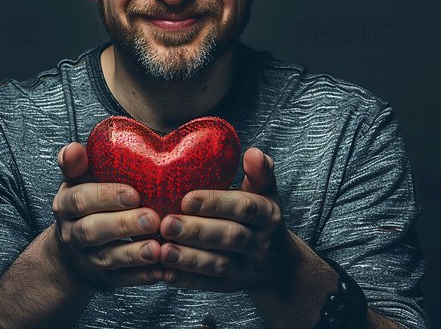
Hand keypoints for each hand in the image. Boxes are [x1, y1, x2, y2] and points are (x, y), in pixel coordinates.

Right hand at [52, 142, 163, 288]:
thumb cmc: (85, 204)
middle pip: (92, 231)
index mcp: (66, 205)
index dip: (106, 196)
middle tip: (152, 218)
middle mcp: (72, 234)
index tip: (133, 193)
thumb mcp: (77, 181)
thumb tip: (74, 148)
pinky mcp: (103, 280)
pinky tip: (161, 270)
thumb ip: (76, 163)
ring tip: (158, 248)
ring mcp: (86, 259)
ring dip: (134, 254)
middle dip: (123, 225)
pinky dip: (142, 277)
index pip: (80, 200)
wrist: (72, 249)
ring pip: (108, 259)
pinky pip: (122, 281)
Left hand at [157, 147, 296, 292]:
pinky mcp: (233, 286)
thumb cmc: (261, 216)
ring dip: (189, 259)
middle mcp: (261, 242)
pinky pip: (210, 285)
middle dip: (197, 231)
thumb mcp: (267, 193)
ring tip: (161, 250)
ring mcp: (248, 268)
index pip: (244, 207)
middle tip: (166, 224)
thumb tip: (253, 153)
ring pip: (219, 265)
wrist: (279, 265)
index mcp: (268, 214)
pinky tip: (165, 272)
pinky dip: (187, 280)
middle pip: (229, 237)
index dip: (216, 203)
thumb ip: (259, 172)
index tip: (186, 199)